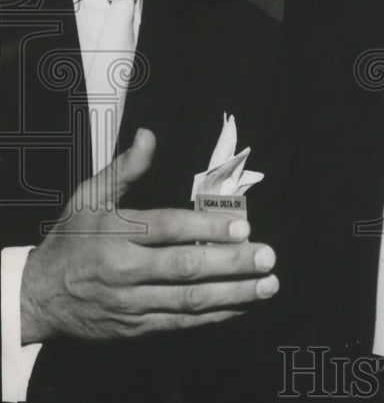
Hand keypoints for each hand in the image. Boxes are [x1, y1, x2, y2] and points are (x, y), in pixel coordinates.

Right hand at [19, 128, 278, 343]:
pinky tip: (242, 305)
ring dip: (233, 292)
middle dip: (231, 263)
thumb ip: (124, 169)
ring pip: (188, 299)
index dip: (206, 228)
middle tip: (268, 256)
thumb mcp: (89, 198)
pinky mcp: (135, 326)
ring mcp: (130, 302)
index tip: (243, 226)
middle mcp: (124, 269)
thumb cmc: (71, 240)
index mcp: (116, 232)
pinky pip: (180, 322)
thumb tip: (148, 135)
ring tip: (268, 284)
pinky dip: (214, 315)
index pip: (167, 228)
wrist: (37, 297)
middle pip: (185, 266)